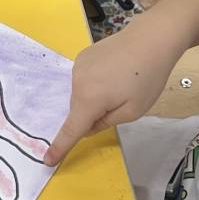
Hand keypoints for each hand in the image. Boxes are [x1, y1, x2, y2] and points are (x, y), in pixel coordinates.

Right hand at [44, 20, 184, 164]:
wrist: (151, 38)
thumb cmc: (147, 77)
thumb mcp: (132, 111)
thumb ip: (106, 123)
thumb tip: (87, 126)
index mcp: (89, 99)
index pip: (71, 129)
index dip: (60, 147)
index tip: (47, 161)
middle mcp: (77, 82)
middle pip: (79, 110)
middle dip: (93, 114)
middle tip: (123, 101)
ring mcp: (78, 66)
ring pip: (82, 95)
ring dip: (95, 98)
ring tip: (122, 83)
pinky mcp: (83, 56)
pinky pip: (84, 80)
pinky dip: (95, 83)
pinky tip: (115, 72)